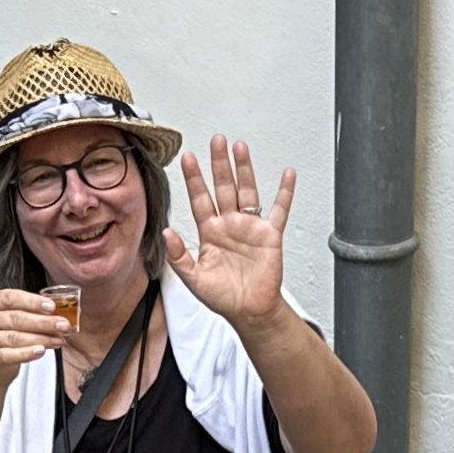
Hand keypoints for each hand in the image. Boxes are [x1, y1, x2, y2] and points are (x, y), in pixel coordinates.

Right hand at [0, 288, 71, 389]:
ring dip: (40, 339)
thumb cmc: (7, 332)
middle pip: (16, 318)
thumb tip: (60, 313)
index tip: (52, 307)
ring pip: (14, 337)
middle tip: (63, 325)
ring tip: (58, 340)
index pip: (12, 298)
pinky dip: (26, 354)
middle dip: (43, 322)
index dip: (33, 302)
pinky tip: (40, 351)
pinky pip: (8, 355)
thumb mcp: (16, 316)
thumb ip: (33, 312)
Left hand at [162, 135, 296, 327]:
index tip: (187, 158)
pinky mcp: (270, 235)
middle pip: (223, 187)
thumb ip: (178, 256)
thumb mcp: (194, 279)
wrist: (249, 311)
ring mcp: (250, 227)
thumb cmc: (223, 297)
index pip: (200, 199)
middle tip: (216, 141)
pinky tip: (287, 175)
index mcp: (210, 233)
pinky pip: (279, 210)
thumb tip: (166, 232)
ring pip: (247, 191)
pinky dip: (284, 193)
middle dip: (219, 164)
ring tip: (240, 148)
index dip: (194, 178)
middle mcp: (229, 225)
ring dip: (244, 170)